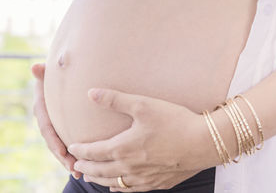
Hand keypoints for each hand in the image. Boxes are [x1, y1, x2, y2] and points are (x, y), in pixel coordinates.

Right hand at [31, 62, 81, 179]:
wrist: (64, 79)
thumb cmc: (57, 74)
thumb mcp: (51, 74)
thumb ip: (45, 73)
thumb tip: (35, 67)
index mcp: (42, 108)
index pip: (47, 127)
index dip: (54, 140)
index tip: (62, 151)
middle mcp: (46, 119)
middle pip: (53, 142)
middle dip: (62, 156)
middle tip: (74, 167)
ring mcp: (54, 126)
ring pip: (60, 147)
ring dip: (68, 160)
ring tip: (80, 172)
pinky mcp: (62, 129)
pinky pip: (67, 144)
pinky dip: (74, 156)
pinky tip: (84, 167)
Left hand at [68, 88, 215, 191]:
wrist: (203, 142)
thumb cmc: (174, 121)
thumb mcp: (143, 105)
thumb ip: (115, 100)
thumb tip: (90, 93)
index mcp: (124, 148)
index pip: (94, 152)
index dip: (80, 150)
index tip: (72, 147)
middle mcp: (130, 167)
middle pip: (100, 171)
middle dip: (86, 167)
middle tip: (76, 164)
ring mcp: (144, 178)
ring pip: (114, 183)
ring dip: (99, 180)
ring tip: (91, 177)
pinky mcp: (158, 183)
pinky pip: (132, 190)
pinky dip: (120, 189)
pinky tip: (119, 187)